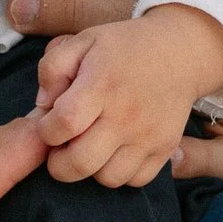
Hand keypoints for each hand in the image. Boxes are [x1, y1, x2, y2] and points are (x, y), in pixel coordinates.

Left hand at [36, 8, 222, 186]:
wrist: (178, 53)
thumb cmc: (124, 48)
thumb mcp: (82, 41)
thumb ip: (52, 68)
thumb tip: (43, 105)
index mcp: (101, 85)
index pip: (62, 124)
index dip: (45, 132)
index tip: (48, 125)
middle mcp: (126, 115)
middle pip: (80, 163)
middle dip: (59, 163)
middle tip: (61, 147)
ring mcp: (148, 136)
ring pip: (107, 178)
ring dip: (91, 168)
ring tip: (90, 147)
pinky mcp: (164, 149)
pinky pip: (135, 180)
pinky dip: (120, 172)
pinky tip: (114, 152)